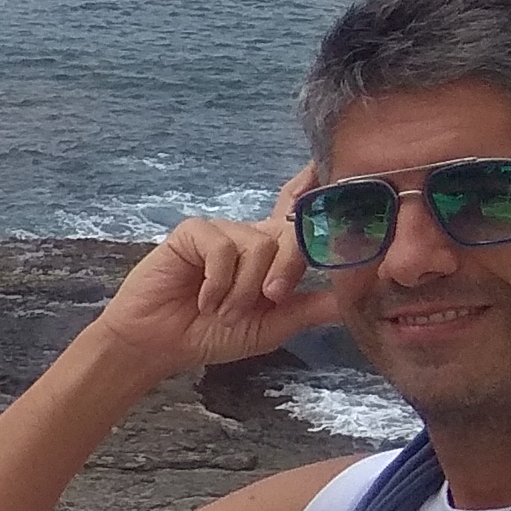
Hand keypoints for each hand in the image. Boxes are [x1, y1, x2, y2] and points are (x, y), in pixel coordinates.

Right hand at [88, 167, 332, 380]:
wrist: (160, 344)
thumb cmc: (211, 334)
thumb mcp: (270, 327)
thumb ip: (307, 310)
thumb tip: (350, 298)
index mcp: (271, 254)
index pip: (297, 214)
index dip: (314, 189)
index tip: (328, 165)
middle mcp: (250, 236)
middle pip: (291, 229)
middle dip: (289, 265)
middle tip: (271, 298)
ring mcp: (222, 231)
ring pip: (259, 245)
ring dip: (243, 288)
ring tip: (223, 310)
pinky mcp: (194, 232)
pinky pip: (223, 247)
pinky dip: (218, 281)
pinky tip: (204, 298)